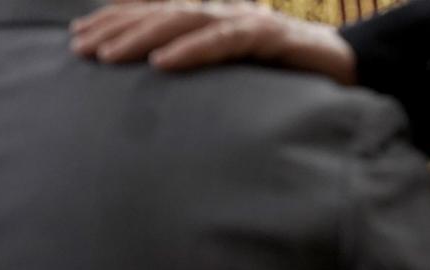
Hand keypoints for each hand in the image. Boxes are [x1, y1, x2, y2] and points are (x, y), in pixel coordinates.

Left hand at [70, 2, 355, 84]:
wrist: (353, 73)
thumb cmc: (293, 81)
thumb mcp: (239, 80)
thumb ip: (207, 77)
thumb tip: (162, 96)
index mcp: (215, 21)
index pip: (156, 14)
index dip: (116, 22)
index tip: (77, 40)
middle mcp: (227, 14)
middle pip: (161, 13)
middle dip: (117, 29)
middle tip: (79, 50)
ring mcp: (248, 21)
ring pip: (185, 20)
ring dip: (142, 37)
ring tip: (108, 57)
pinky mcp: (271, 36)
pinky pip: (225, 39)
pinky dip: (193, 49)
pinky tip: (163, 62)